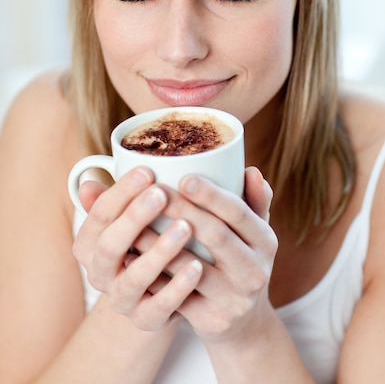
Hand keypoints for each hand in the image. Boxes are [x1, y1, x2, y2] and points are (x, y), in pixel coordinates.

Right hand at [72, 167, 202, 329]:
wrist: (158, 290)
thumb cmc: (145, 239)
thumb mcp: (130, 217)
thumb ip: (116, 199)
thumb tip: (88, 180)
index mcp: (88, 244)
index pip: (99, 215)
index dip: (121, 192)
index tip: (147, 171)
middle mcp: (99, 273)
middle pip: (110, 245)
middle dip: (135, 217)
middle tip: (162, 193)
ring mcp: (122, 300)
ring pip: (135, 277)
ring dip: (161, 251)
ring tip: (186, 226)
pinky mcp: (146, 319)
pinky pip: (161, 305)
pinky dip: (179, 286)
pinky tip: (198, 266)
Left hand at [138, 166, 276, 343]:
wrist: (242, 322)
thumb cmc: (240, 259)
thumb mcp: (254, 232)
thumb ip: (254, 199)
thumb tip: (251, 170)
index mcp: (265, 241)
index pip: (238, 212)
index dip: (211, 195)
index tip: (184, 177)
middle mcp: (255, 270)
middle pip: (215, 235)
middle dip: (182, 210)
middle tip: (154, 191)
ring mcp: (234, 299)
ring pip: (190, 266)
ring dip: (158, 241)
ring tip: (133, 220)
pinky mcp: (210, 320)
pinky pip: (175, 294)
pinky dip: (152, 273)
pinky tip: (130, 255)